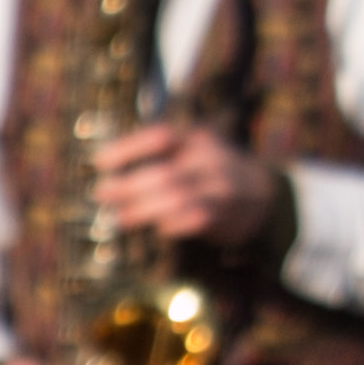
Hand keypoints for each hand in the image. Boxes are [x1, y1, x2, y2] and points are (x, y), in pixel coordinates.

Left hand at [89, 116, 278, 250]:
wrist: (264, 195)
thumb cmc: (210, 173)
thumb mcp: (192, 151)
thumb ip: (159, 156)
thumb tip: (105, 170)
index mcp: (196, 138)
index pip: (161, 136)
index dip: (128, 148)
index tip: (99, 161)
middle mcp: (209, 159)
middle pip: (164, 173)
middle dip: (127, 186)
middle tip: (100, 194)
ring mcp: (220, 186)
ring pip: (177, 198)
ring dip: (142, 210)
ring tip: (117, 218)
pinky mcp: (226, 213)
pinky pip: (196, 218)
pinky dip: (173, 224)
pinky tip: (157, 228)